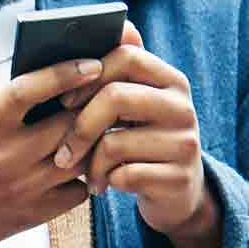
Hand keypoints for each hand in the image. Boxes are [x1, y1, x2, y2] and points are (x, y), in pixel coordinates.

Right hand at [0, 58, 105, 247]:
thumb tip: (38, 77)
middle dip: (91, 106)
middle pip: (67, 123)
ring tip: (98, 127)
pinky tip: (81, 163)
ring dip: (93, 140)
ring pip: (81, 157)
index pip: (28, 90)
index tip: (92, 63)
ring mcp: (25, 186)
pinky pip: (80, 190)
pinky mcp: (38, 212)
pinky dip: (86, 175)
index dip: (63, 73)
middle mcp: (7, 155)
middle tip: (107, 95)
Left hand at [52, 23, 221, 247]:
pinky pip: (124, 175)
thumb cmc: (139, 143)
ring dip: (90, 164)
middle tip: (63, 152)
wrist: (177, 195)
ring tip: (88, 174)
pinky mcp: (180, 178)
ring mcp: (185, 143)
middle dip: (80, 127)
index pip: (127, 55)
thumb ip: (111, 79)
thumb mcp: (132, 109)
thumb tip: (70, 53)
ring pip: (114, 143)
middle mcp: (182, 106)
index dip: (88, 76)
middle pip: (115, 96)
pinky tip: (106, 185)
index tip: (64, 101)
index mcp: (170, 80)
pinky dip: (106, 182)